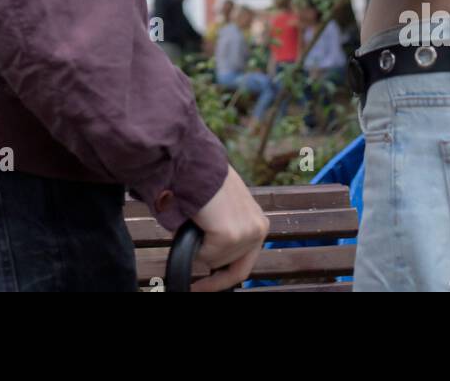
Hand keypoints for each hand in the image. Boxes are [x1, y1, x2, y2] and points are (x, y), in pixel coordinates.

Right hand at [188, 166, 269, 291]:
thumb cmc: (202, 180)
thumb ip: (226, 229)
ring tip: (195, 220)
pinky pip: (204, 255)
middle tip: (191, 251)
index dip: (222, 280)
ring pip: (214, 261)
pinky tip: (195, 221)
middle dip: (207, 259)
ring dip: (199, 246)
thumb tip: (209, 256)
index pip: (245, 264)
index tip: (201, 288)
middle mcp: (258, 228)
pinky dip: (193, 244)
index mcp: (258, 221)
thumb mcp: (223, 208)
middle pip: (228, 265)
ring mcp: (246, 233)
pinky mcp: (230, 236)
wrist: (192, 162)